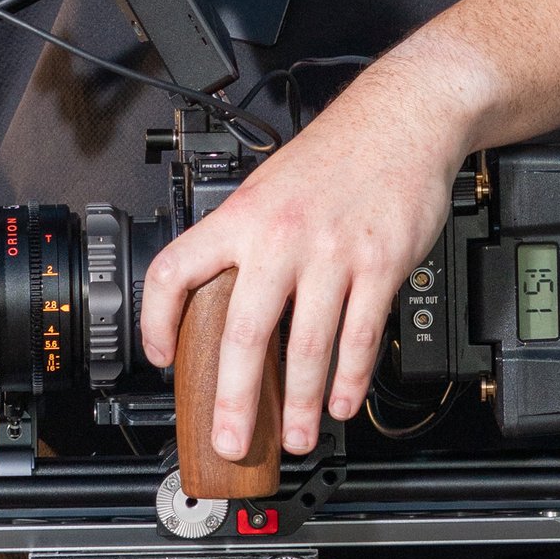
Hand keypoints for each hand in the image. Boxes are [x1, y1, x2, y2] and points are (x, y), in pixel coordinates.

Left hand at [138, 44, 489, 462]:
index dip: (157, 321)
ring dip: (299, 404)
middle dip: (234, 399)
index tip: (161, 358)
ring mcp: (331, 254)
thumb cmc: (334, 156)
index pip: (176, 271)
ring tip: (296, 437)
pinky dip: (351, 379)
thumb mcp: (268, 187)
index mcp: (241, 216)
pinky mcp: (379, 265)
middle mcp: (280, 238)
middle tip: (230, 440)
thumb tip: (222, 301)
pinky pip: (361, 336)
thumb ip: (245, 241)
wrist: (402, 118)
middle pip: (243, 333)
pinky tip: (343, 402)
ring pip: (307, 347)